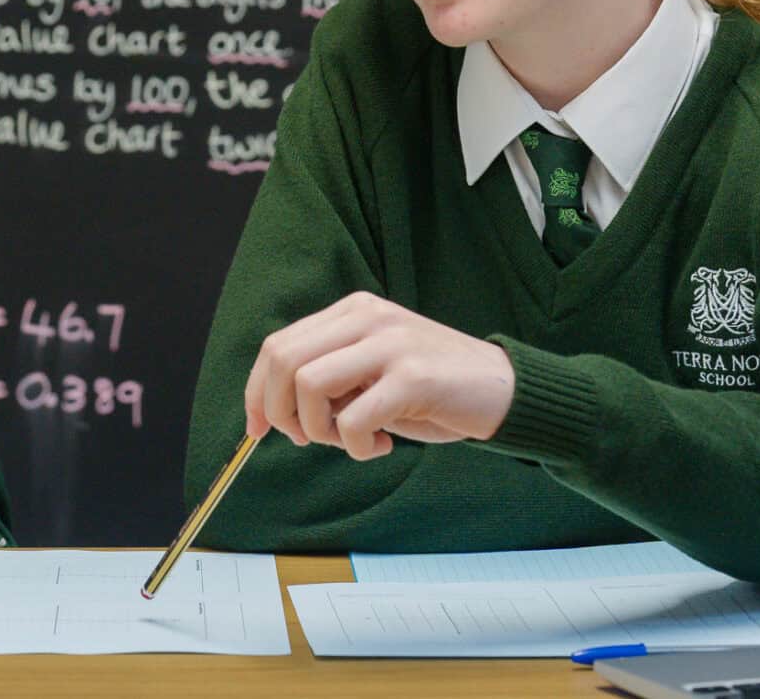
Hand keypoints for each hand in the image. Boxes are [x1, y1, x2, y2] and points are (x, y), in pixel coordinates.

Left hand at [245, 291, 517, 459]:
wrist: (502, 391)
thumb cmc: (433, 389)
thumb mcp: (373, 370)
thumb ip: (332, 375)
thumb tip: (275, 411)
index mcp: (353, 311)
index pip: (278, 345)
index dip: (256, 391)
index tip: (256, 428)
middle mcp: (367, 317)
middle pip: (283, 361)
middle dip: (281, 413)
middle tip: (308, 440)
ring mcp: (390, 344)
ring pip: (309, 386)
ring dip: (320, 431)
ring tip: (353, 441)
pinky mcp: (412, 377)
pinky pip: (352, 421)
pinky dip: (357, 447)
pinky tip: (384, 445)